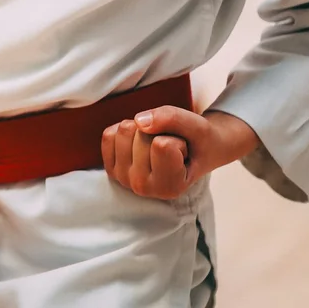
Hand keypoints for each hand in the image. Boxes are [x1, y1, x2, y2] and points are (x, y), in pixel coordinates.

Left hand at [101, 108, 258, 199]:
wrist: (193, 153)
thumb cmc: (198, 143)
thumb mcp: (198, 127)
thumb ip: (173, 119)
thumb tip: (138, 121)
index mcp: (170, 188)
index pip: (162, 145)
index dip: (176, 139)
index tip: (183, 152)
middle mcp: (143, 188)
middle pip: (141, 134)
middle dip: (159, 132)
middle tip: (171, 148)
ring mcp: (123, 179)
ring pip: (125, 130)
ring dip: (143, 130)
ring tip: (158, 146)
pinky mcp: (111, 167)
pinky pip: (109, 134)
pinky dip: (128, 130)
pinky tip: (142, 145)